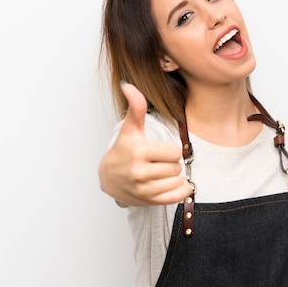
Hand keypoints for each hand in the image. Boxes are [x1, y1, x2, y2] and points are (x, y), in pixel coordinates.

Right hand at [98, 82, 192, 205]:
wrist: (109, 177)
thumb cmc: (124, 150)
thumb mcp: (130, 129)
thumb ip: (135, 107)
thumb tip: (128, 85)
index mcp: (138, 151)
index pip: (174, 152)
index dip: (169, 151)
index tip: (157, 151)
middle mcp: (139, 172)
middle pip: (176, 167)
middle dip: (170, 164)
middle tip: (157, 163)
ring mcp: (143, 189)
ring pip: (177, 182)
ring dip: (173, 178)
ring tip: (159, 174)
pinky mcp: (147, 201)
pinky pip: (176, 197)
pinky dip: (179, 191)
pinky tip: (170, 185)